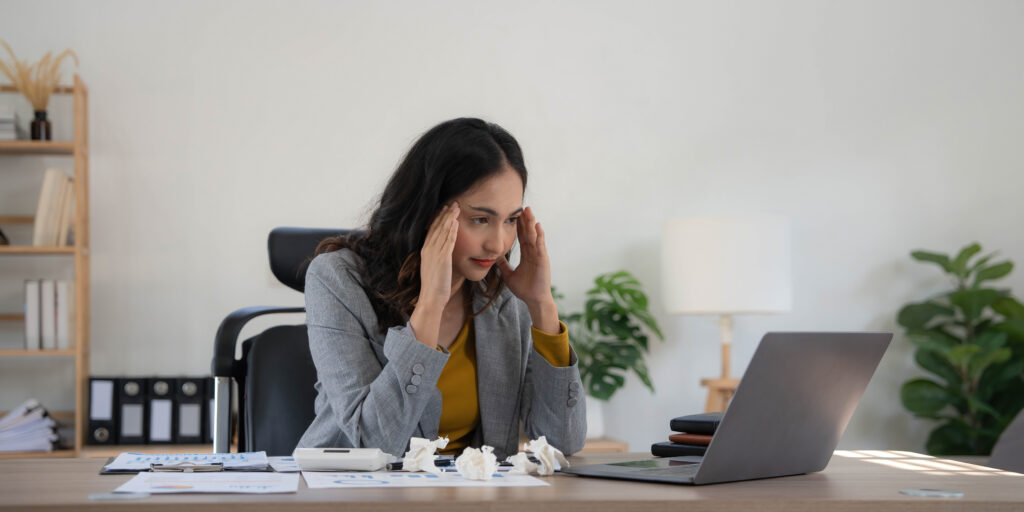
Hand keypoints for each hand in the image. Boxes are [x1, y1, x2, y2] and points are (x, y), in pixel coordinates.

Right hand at [410, 202, 458, 346]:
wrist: (431, 298)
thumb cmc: (435, 286)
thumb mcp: (434, 267)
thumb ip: (438, 257)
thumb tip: (444, 252)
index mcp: (425, 250)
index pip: (432, 230)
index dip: (438, 218)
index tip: (444, 209)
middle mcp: (428, 249)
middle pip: (437, 227)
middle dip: (445, 214)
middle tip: (452, 203)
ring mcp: (434, 253)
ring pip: (442, 231)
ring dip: (450, 218)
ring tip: (456, 208)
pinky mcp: (442, 259)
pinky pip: (448, 242)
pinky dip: (452, 231)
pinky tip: (456, 223)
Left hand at [496, 206, 559, 332]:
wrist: (534, 300)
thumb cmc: (524, 289)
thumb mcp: (509, 275)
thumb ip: (503, 265)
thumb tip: (493, 258)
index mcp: (527, 255)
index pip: (522, 237)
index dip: (518, 226)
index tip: (514, 214)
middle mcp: (533, 252)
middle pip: (528, 233)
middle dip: (525, 220)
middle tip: (522, 206)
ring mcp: (539, 255)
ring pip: (534, 236)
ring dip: (532, 223)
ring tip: (529, 211)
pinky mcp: (543, 260)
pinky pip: (540, 245)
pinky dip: (539, 235)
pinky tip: (538, 226)